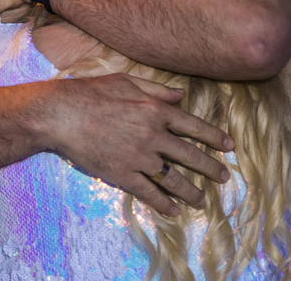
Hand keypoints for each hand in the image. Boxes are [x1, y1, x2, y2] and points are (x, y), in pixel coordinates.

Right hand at [42, 73, 233, 215]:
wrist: (62, 114)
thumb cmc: (92, 92)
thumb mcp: (127, 82)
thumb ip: (157, 90)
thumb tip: (181, 95)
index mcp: (156, 110)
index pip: (193, 126)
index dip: (214, 137)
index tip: (229, 146)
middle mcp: (153, 134)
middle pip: (189, 155)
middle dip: (210, 168)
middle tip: (223, 177)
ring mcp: (139, 156)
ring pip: (173, 178)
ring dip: (190, 191)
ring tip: (202, 200)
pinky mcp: (123, 174)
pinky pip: (149, 191)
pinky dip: (163, 202)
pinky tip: (172, 209)